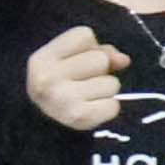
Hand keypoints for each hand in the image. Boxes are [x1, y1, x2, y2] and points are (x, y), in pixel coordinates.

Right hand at [20, 24, 126, 138]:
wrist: (40, 130)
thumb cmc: (57, 86)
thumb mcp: (65, 62)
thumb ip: (97, 51)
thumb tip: (124, 60)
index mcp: (41, 59)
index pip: (84, 35)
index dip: (86, 47)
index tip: (73, 61)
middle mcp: (48, 78)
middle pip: (101, 59)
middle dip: (98, 70)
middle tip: (81, 82)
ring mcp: (64, 100)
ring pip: (112, 83)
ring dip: (104, 91)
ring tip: (86, 97)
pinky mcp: (80, 119)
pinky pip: (114, 105)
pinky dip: (107, 108)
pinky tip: (91, 110)